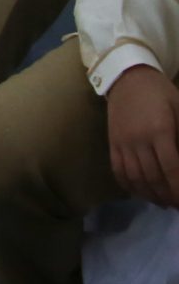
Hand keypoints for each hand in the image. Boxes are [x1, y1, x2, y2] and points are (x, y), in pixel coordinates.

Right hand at [107, 66, 178, 209]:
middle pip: (154, 177)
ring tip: (163, 203)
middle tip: (178, 205)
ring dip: (150, 195)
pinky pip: (118, 170)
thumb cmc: (161, 94)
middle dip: (169, 196)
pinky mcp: (112, 143)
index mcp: (159, 131)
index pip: (171, 168)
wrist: (127, 77)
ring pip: (135, 177)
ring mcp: (122, 142)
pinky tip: (140, 193)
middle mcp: (138, 140)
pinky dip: (129, 186)